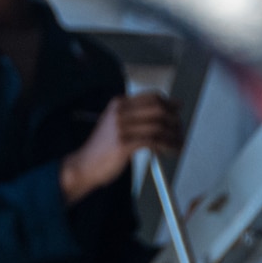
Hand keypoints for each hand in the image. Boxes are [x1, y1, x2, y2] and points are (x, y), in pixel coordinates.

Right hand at [60, 92, 181, 203]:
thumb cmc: (100, 149)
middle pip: (159, 109)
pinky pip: (154, 141)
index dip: (169, 103)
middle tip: (179, 131)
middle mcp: (120, 113)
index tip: (178, 110)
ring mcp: (121, 128)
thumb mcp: (115, 125)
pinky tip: (169, 151)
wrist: (82, 166)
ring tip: (177, 145)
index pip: (152, 97)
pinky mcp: (124, 144)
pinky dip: (167, 146)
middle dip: (174, 120)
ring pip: (159, 126)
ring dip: (174, 136)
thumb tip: (164, 113)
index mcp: (118, 104)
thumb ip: (135, 117)